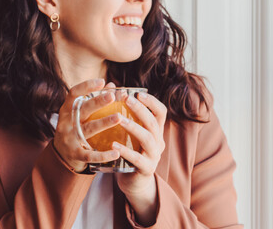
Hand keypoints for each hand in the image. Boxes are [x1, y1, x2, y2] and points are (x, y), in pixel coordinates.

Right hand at [53, 79, 120, 171]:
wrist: (61, 155)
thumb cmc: (75, 128)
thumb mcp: (80, 114)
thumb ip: (94, 99)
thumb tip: (111, 84)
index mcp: (67, 109)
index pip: (74, 93)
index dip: (87, 86)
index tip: (102, 81)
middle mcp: (67, 122)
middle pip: (83, 110)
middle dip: (98, 102)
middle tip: (112, 96)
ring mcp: (69, 139)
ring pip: (89, 129)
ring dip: (104, 122)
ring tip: (119, 117)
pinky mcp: (75, 154)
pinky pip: (89, 156)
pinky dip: (103, 155)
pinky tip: (116, 153)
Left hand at [112, 92, 166, 224]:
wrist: (134, 181)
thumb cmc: (130, 152)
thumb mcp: (131, 135)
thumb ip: (126, 117)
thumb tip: (111, 90)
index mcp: (156, 131)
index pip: (160, 112)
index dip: (151, 102)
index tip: (137, 93)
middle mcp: (158, 142)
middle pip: (153, 122)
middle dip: (140, 109)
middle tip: (126, 99)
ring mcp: (154, 156)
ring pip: (147, 138)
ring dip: (133, 127)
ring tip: (119, 120)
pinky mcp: (146, 169)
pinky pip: (137, 159)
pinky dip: (125, 151)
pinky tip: (113, 145)